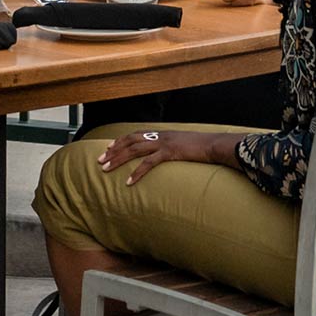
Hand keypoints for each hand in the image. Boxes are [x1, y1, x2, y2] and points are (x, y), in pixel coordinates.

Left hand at [98, 130, 233, 184]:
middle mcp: (159, 136)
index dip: (119, 141)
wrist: (214, 145)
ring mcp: (163, 143)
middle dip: (113, 151)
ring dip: (118, 159)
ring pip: (134, 150)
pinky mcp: (170, 152)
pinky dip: (137, 172)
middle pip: (129, 141)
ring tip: (106, 169)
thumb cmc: (201, 147)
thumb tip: (163, 156)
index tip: (107, 149)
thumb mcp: (182, 145)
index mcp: (161, 133)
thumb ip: (170, 149)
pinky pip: (149, 163)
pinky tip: (129, 182)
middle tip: (100, 161)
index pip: (134, 135)